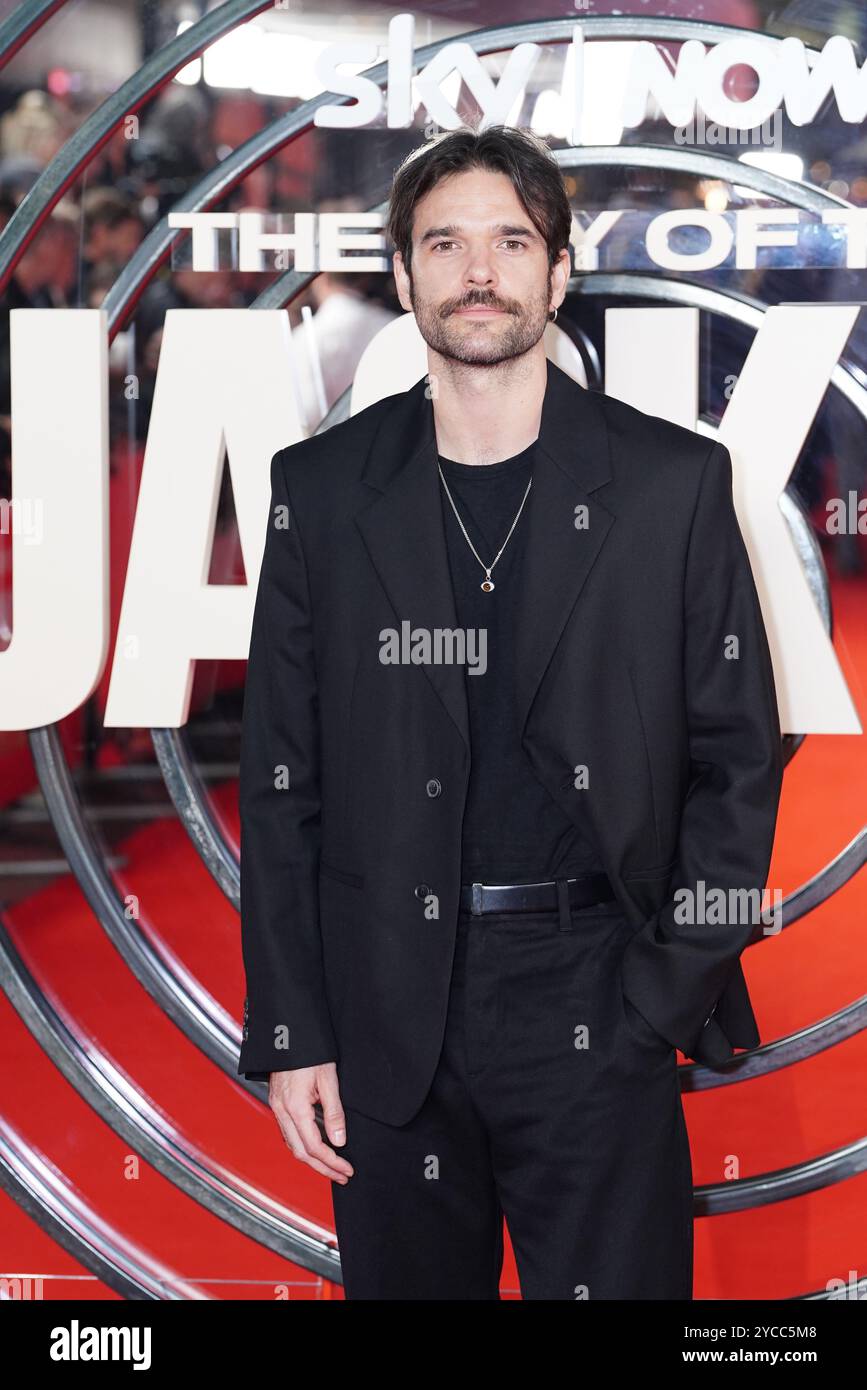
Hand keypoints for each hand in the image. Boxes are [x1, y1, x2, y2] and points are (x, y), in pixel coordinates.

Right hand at [269, 1063, 353, 1182]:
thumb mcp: (328, 1079)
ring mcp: (277, 1108)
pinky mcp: (277, 1103)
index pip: (314, 1147)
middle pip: (301, 1153)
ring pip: (292, 1145)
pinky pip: (288, 1133)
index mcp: (294, 1107)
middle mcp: (282, 1111)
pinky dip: (302, 1146)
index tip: (347, 1169)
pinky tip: (314, 1147)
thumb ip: (334, 1112)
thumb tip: (339, 1141)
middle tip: (343, 1176)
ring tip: (332, 1167)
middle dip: (323, 1168)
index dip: (332, 1162)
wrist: (288, 1032)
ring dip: (312, 1160)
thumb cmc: (309, 1052)